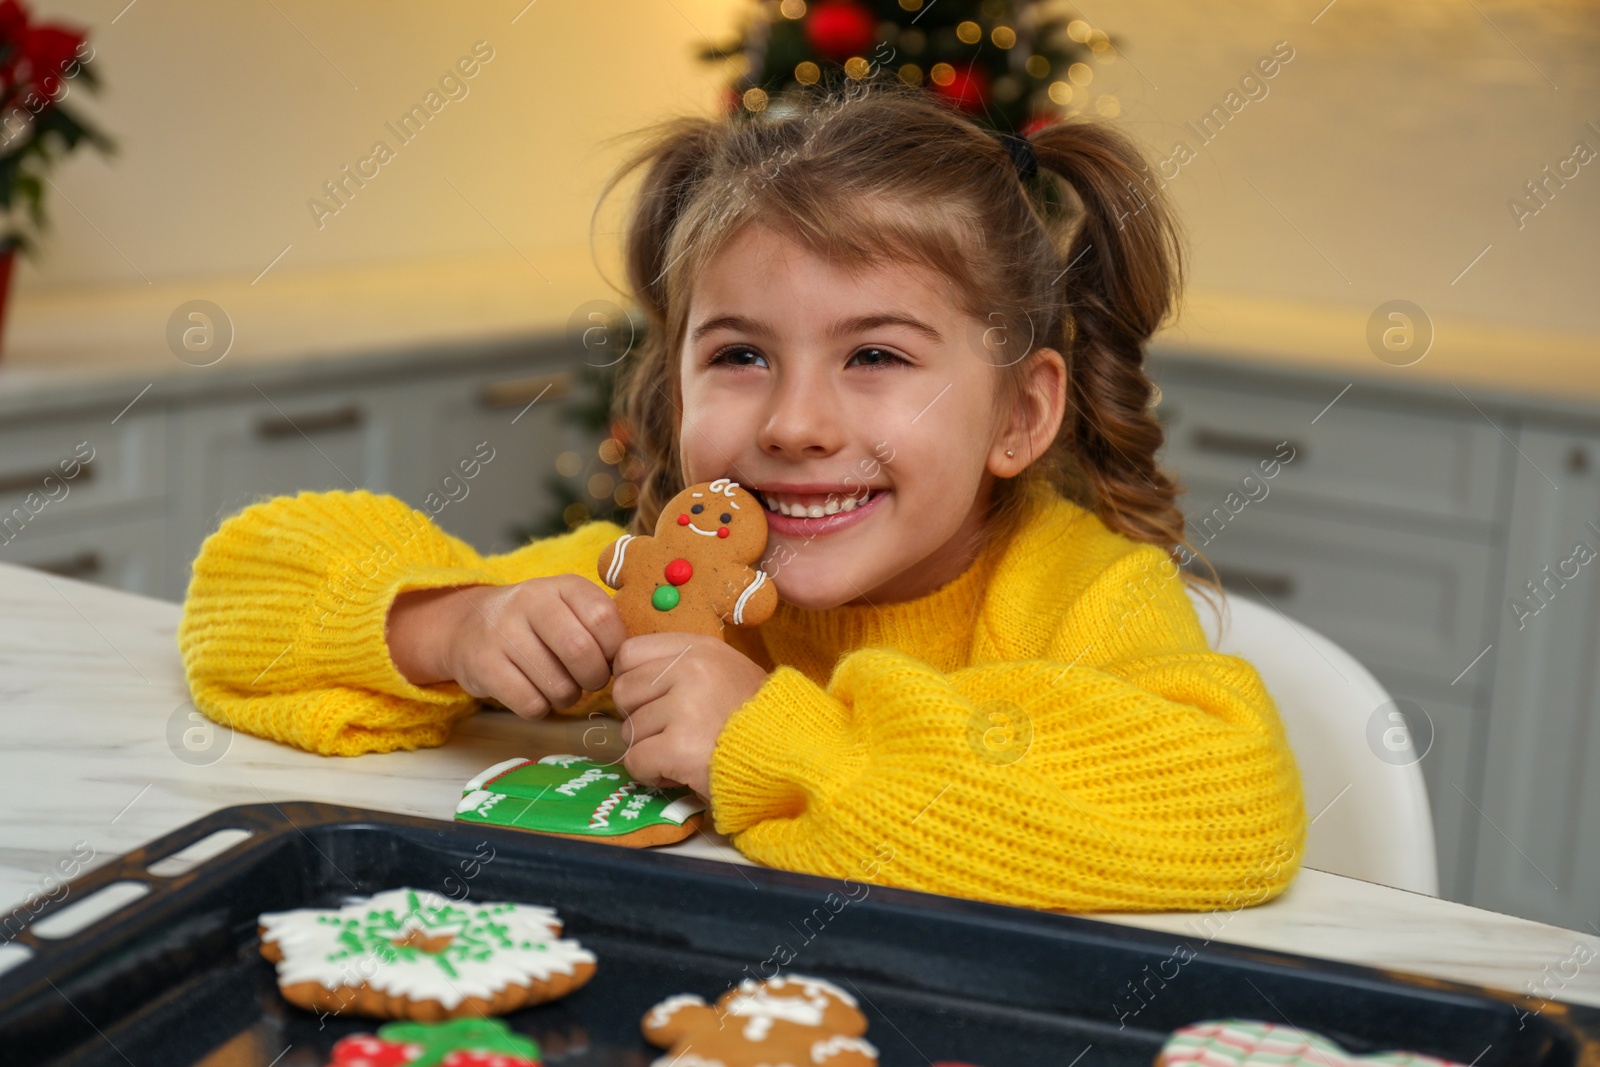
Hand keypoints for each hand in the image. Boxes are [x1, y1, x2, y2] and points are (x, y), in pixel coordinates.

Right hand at [386, 575, 627, 718]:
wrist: (467, 626)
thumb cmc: (536, 624)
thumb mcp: (568, 607)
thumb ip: (601, 624)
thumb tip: (639, 659)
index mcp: (562, 585)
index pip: (604, 618)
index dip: (614, 649)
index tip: (609, 658)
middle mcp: (530, 601)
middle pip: (582, 652)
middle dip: (595, 678)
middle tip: (591, 680)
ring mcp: (502, 632)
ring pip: (558, 685)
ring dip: (568, 697)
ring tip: (561, 685)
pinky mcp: (483, 666)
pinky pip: (531, 704)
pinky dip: (541, 708)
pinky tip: (535, 692)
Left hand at [611, 632, 768, 796]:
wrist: (792, 757)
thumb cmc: (756, 721)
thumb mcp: (725, 673)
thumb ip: (682, 669)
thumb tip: (630, 679)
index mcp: (699, 648)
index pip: (628, 654)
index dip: (634, 682)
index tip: (654, 701)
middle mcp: (690, 669)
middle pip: (624, 692)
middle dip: (640, 718)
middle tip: (672, 733)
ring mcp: (685, 706)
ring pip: (629, 730)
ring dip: (650, 749)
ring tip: (685, 753)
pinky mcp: (679, 746)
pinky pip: (636, 760)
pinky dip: (652, 774)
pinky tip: (679, 772)